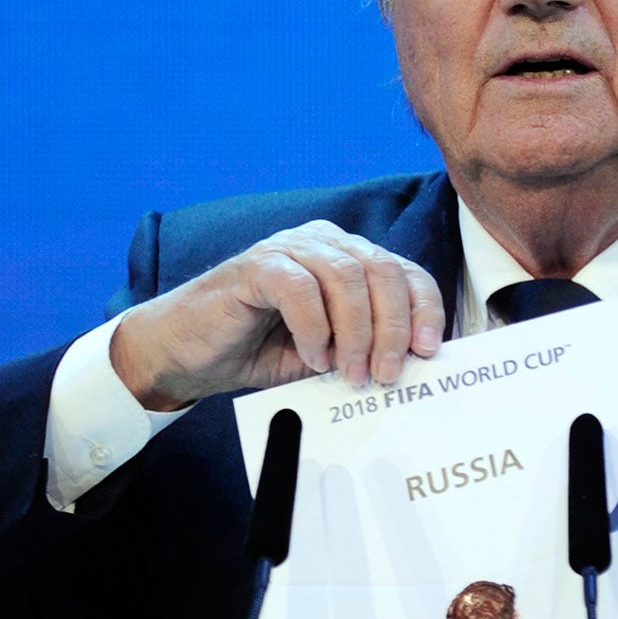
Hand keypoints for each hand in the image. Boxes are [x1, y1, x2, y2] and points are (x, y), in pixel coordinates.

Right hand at [109, 221, 444, 409]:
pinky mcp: (256, 265)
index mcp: (349, 258)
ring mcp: (289, 248)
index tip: (427, 351)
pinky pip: (299, 288)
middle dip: (392, 328)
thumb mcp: (328, 354)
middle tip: (385, 375)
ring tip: (350, 374)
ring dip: (356, 333)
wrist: (190, 353)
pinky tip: (312, 357)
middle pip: (382, 271)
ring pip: (346, 277)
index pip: (404, 272)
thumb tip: (415, 363)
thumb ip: (366, 348)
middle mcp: (324, 243)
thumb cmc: (259, 351)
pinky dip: (314, 327)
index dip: (424, 309)